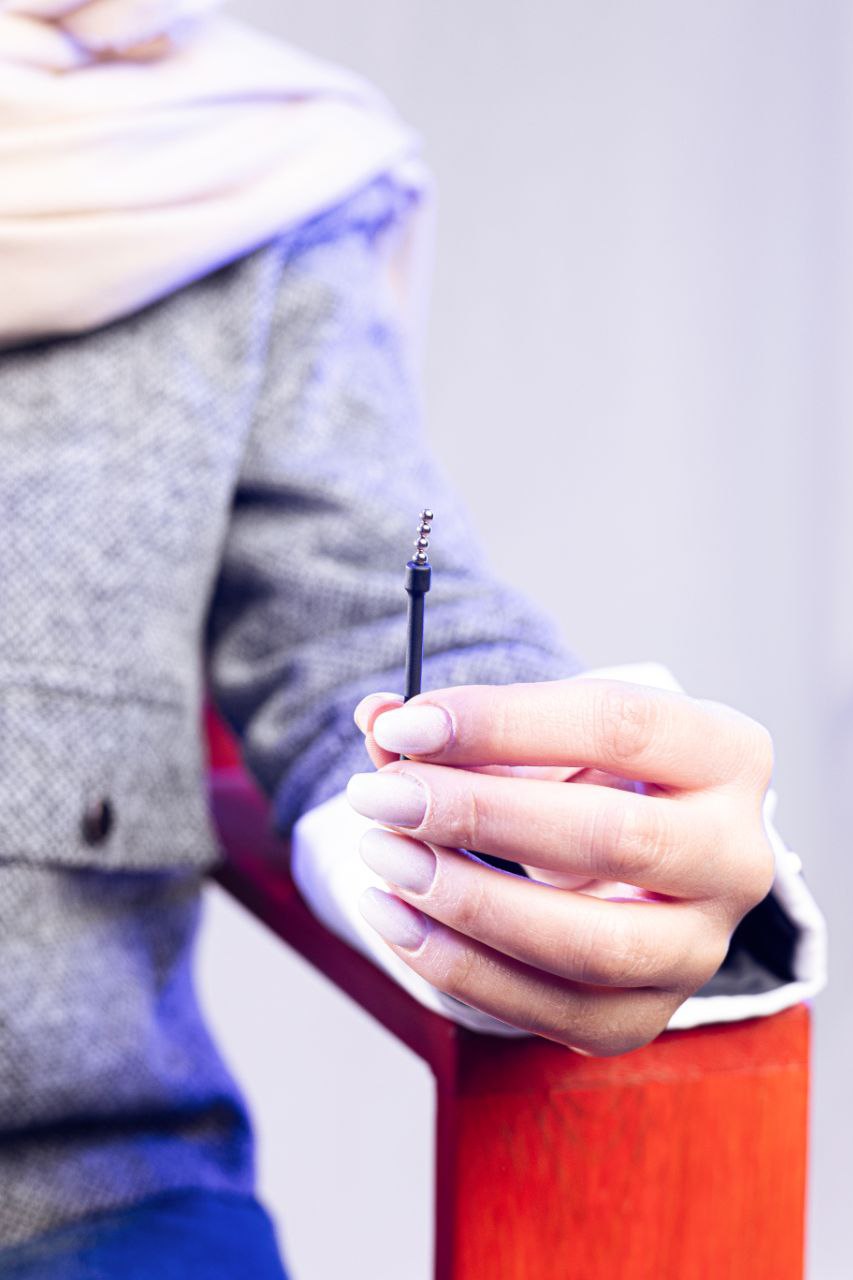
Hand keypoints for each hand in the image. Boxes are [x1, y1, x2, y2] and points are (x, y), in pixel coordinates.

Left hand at [347, 679, 775, 1055]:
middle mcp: (736, 855)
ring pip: (588, 944)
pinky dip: (460, 968)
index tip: (407, 725)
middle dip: (477, 816)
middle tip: (382, 797)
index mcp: (725, 754)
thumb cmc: (582, 780)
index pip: (617, 725)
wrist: (633, 864)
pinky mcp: (648, 1015)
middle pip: (610, 836)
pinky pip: (552, 1010)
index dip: (502, 723)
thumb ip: (457, 729)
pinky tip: (395, 918)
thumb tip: (378, 719)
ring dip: (465, 902)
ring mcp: (702, 947)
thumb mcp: (536, 737)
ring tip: (382, 858)